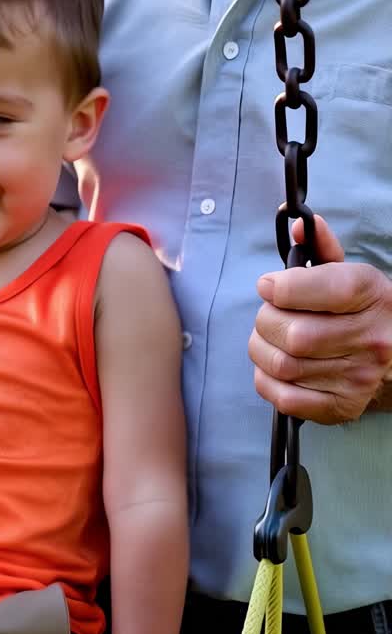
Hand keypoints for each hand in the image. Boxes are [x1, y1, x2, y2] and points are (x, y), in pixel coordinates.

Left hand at [249, 216, 391, 422]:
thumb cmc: (366, 311)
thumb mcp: (353, 275)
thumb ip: (322, 250)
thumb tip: (298, 227)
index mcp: (372, 296)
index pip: (322, 289)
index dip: (283, 287)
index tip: (268, 286)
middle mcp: (370, 339)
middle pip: (294, 334)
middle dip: (266, 320)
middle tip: (269, 314)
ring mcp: (358, 378)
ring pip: (283, 365)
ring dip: (261, 349)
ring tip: (269, 338)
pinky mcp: (343, 407)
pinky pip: (285, 398)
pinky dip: (267, 380)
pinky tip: (274, 366)